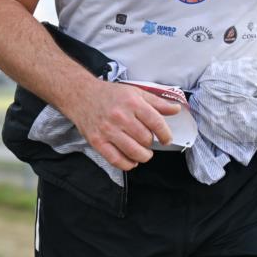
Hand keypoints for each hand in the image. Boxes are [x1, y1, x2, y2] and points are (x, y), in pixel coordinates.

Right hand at [66, 80, 181, 171]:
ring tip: (143, 154)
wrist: (80, 96)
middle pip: (146, 139)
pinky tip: (131, 161)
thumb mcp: (135, 92)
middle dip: (150, 144)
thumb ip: (157, 102)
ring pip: (134, 152)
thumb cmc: (109, 94)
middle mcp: (120, 117)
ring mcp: (107, 130)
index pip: (156, 123)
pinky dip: (127, 164)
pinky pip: (116, 159)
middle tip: (148, 142)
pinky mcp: (97, 141)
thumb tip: (176, 109)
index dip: (165, 134)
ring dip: (143, 156)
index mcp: (132, 103)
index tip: (166, 139)